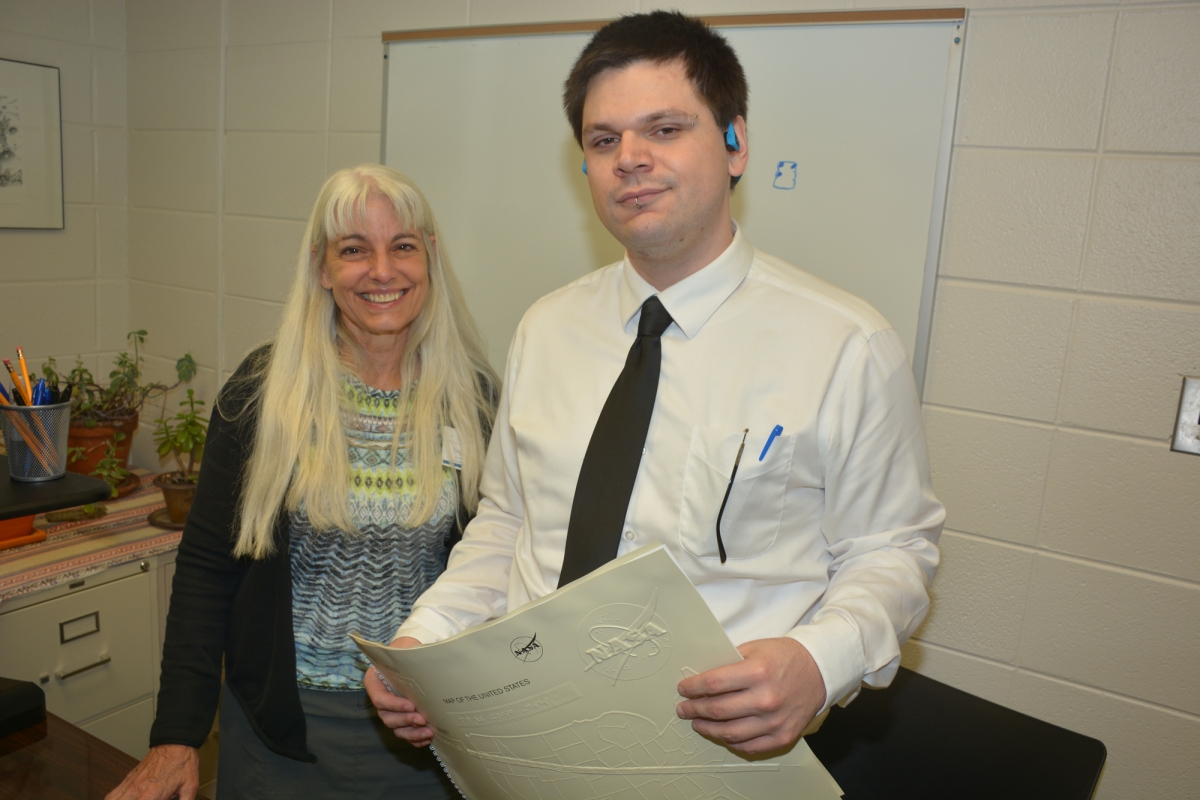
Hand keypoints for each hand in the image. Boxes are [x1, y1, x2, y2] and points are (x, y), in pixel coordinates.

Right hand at [105, 744, 199, 799]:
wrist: (175, 742)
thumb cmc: (182, 762)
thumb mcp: (190, 786)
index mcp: (153, 794)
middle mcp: (138, 789)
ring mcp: (131, 783)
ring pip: (112, 799)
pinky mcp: (129, 777)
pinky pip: (113, 793)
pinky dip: (115, 798)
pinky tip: (124, 799)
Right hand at [364, 636, 433, 746]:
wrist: (412, 656)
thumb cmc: (406, 652)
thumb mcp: (404, 649)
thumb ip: (405, 656)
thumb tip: (421, 661)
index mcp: (374, 682)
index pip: (380, 698)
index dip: (394, 704)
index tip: (411, 705)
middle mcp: (380, 700)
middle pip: (387, 717)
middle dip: (405, 720)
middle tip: (422, 719)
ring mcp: (390, 711)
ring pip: (396, 729)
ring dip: (412, 733)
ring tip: (428, 732)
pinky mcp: (402, 720)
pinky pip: (405, 734)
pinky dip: (415, 738)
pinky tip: (427, 738)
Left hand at [675, 637, 825, 754]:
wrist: (820, 671)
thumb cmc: (785, 657)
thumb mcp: (755, 648)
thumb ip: (729, 663)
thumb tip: (701, 678)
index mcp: (757, 672)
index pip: (713, 683)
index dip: (693, 687)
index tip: (683, 689)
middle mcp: (766, 699)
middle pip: (718, 710)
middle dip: (694, 709)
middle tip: (683, 708)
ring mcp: (775, 721)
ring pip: (730, 732)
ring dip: (708, 728)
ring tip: (697, 722)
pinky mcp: (783, 736)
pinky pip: (749, 746)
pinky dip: (731, 742)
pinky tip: (722, 734)